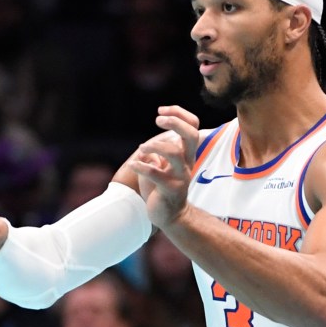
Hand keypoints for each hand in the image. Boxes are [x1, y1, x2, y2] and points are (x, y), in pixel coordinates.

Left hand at [128, 106, 199, 227]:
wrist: (168, 216)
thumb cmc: (161, 187)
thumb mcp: (160, 165)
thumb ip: (157, 151)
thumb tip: (149, 144)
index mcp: (186, 154)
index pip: (192, 126)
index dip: (179, 114)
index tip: (161, 111)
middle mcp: (187, 163)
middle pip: (191, 135)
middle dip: (175, 122)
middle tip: (157, 119)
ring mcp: (181, 176)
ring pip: (174, 153)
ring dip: (155, 146)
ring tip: (141, 149)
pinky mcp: (170, 190)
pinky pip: (157, 174)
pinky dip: (142, 167)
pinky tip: (133, 165)